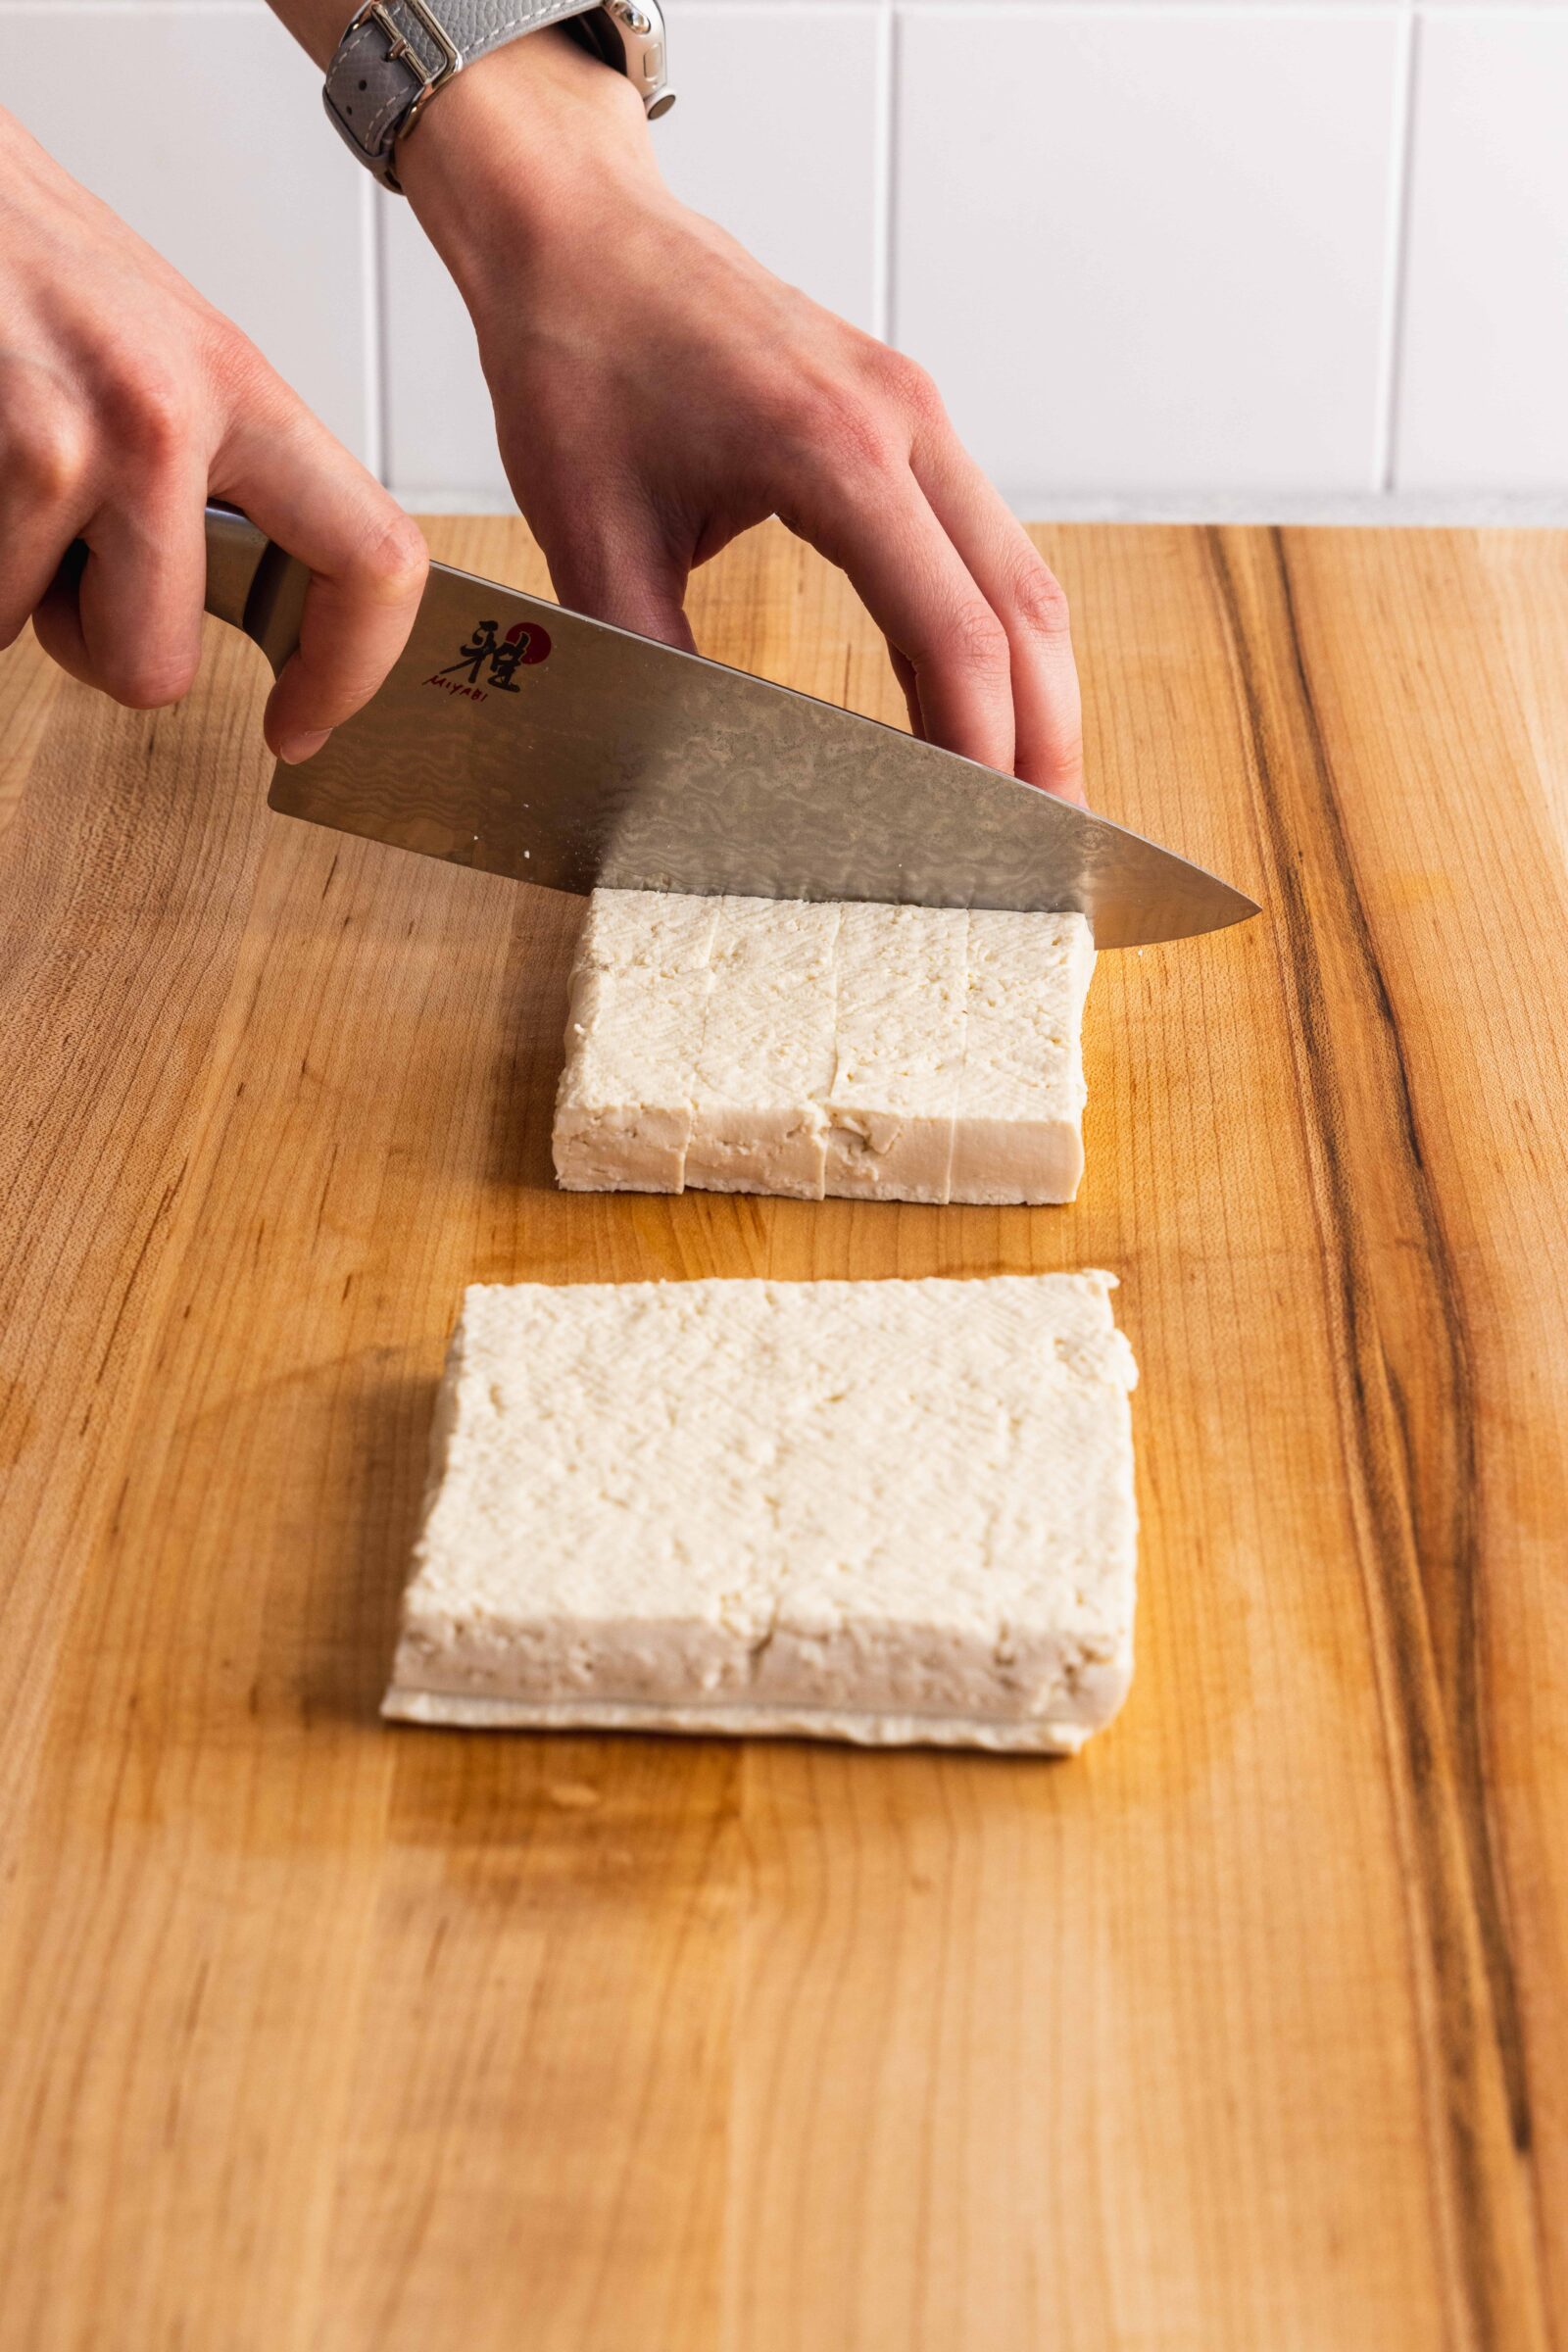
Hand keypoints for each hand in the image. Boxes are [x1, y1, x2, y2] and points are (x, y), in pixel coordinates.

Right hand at [0, 108, 428, 761]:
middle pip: (159, 668)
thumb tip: (255, 604)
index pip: (372, 562)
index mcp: (239, 388)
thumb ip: (222, 475)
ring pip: (46, 639)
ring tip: (8, 485)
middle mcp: (164, 415)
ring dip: (16, 591)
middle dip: (99, 646)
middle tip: (73, 574)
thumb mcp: (166, 354)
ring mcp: (66, 442)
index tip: (305, 723)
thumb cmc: (28, 266)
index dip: (348, 672)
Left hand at [398, 35, 1083, 800]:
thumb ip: (652, 662)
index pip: (948, 629)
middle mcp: (903, 422)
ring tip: (1033, 794)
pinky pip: (984, 542)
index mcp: (831, 448)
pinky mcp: (906, 419)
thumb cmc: (577, 360)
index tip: (980, 838)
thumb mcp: (590, 534)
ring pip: (1023, 574)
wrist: (576, 230)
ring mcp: (917, 414)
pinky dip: (999, 633)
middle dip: (1046, 739)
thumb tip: (697, 782)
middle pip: (1025, 606)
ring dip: (1039, 689)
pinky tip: (985, 702)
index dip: (975, 747)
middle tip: (1051, 847)